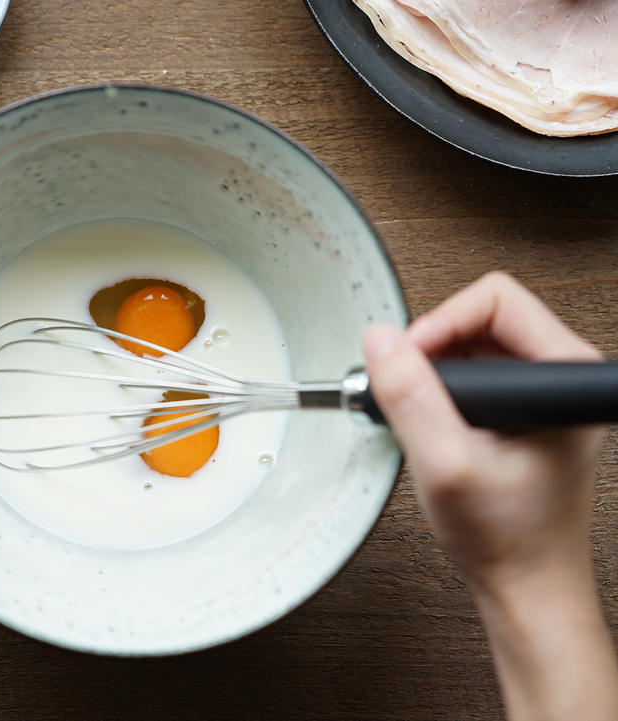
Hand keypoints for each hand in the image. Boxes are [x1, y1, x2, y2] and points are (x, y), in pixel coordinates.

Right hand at [364, 271, 615, 720]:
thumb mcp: (445, 465)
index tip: (406, 363)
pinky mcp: (520, 409)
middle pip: (480, 317)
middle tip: (404, 392)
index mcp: (563, 377)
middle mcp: (559, 377)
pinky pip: (470, 372)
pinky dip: (437, 391)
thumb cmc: (507, 536)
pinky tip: (429, 425)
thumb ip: (411, 398)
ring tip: (416, 413)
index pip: (495, 301)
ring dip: (431, 372)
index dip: (439, 325)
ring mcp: (539, 394)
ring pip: (471, 344)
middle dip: (430, 350)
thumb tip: (381, 343)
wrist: (524, 583)